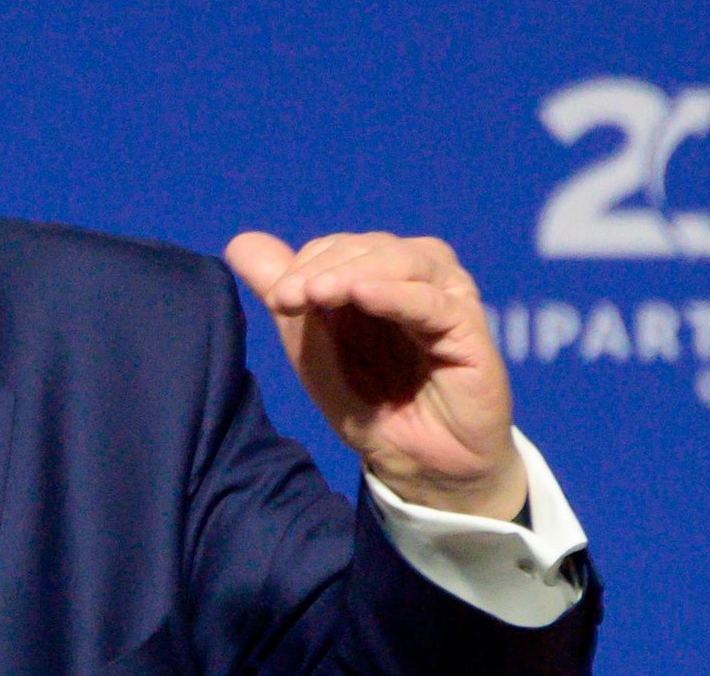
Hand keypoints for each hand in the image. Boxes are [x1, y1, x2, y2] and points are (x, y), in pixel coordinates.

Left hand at [222, 230, 525, 520]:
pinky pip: (432, 301)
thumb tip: (239, 243)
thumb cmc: (370, 405)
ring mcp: (447, 299)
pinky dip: (395, 293)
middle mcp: (417, 277)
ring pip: (402, 261)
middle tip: (286, 298)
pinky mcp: (470, 330)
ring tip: (317, 293)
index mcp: (379, 275)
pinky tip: (363, 296)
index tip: (275, 298)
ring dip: (352, 271)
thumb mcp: (313, 351)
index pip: (337, 248)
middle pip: (368, 247)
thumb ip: (282, 294)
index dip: (303, 264)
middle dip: (322, 267)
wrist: (421, 466)